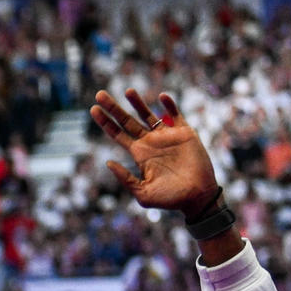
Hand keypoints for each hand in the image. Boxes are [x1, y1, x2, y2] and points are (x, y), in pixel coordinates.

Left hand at [90, 88, 220, 216]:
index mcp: (139, 154)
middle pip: (127, 120)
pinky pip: (175, 114)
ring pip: (148, 114)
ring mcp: (166, 136)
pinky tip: (161, 97)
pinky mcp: (184, 132)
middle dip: (114, 108)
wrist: (197, 196)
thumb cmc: (170, 199)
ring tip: (127, 91)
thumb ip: (125, 179)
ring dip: (137, 102)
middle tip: (99, 94)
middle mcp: (150, 142)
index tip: (93, 110)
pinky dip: (169, 105)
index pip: (118, 134)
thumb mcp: (143, 193)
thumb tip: (108, 163)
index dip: (106, 122)